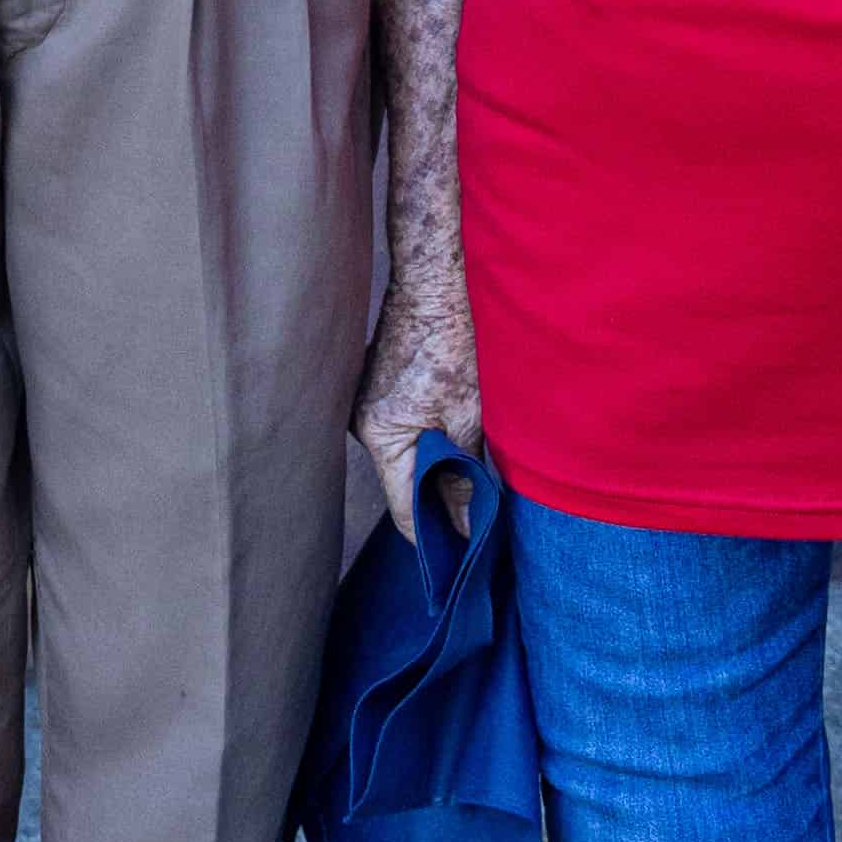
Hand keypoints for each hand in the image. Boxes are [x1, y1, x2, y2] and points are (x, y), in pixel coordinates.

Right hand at [351, 275, 476, 539]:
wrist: (430, 288)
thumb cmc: (449, 344)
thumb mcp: (467, 415)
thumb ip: (464, 473)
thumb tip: (467, 523)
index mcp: (381, 436)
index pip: (405, 509)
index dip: (436, 535)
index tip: (467, 553)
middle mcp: (362, 427)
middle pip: (401, 487)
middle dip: (438, 504)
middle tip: (479, 519)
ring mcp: (363, 410)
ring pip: (402, 461)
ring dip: (433, 472)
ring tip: (470, 481)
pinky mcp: (372, 396)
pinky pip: (398, 437)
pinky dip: (423, 446)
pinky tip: (450, 443)